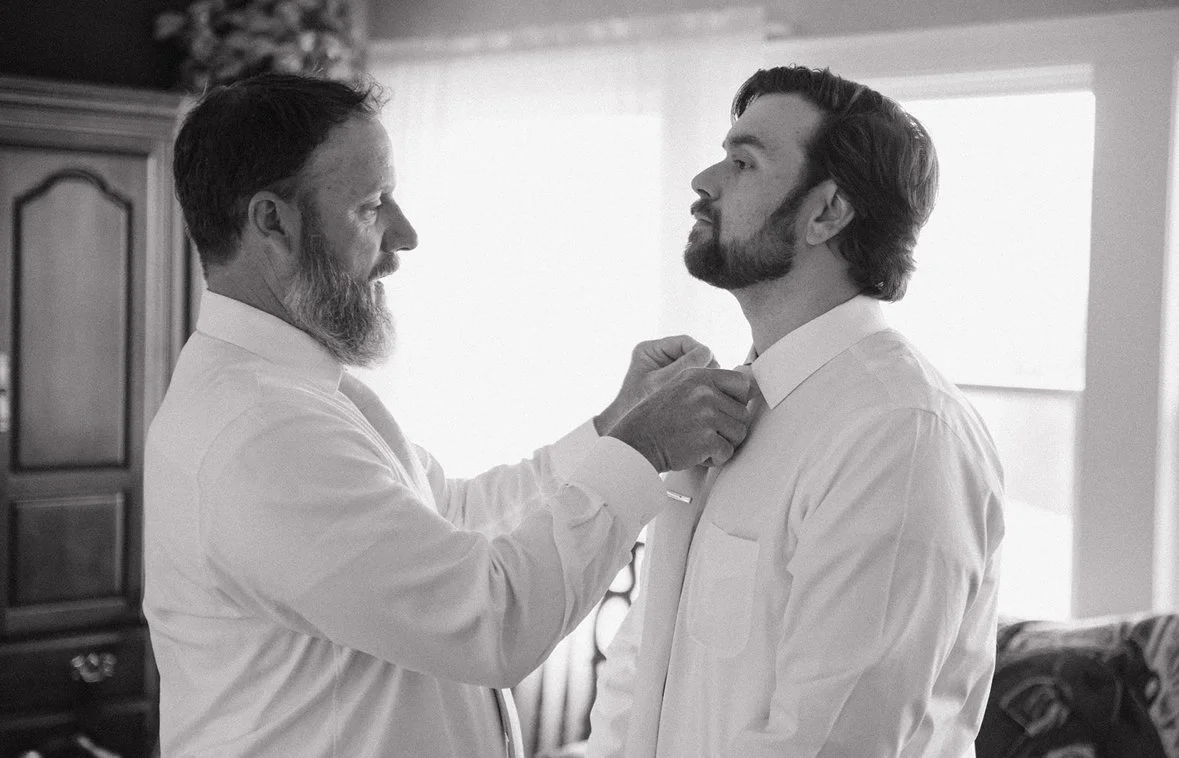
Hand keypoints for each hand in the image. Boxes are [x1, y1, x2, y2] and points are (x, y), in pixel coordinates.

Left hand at [594, 335, 717, 435]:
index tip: (708, 374)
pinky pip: (696, 382)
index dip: (702, 355)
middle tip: (711, 388)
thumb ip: (683, 366)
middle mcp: (659, 357)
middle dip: (705, 369)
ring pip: (699, 368)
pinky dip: (702, 390)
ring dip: (706, 380)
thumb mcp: (661, 385)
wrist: (627, 437)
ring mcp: (668, 370)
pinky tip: (703, 403)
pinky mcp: (675, 385)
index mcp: (650, 350)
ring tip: (706, 397)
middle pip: (695, 354)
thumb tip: (708, 352)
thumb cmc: (636, 411)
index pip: (686, 343)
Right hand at [608, 367, 754, 471]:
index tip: (727, 411)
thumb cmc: (657, 420)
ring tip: (699, 442)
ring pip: (739, 433)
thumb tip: (748, 388)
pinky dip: (714, 459)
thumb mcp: (681, 389)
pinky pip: (727, 452)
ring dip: (722, 443)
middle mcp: (704, 392)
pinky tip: (696, 453)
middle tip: (705, 432)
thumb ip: (709, 387)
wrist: (636, 442)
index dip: (738, 400)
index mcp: (698, 376)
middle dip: (728, 428)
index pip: (742, 383)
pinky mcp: (706, 439)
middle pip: (742, 413)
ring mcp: (706, 415)